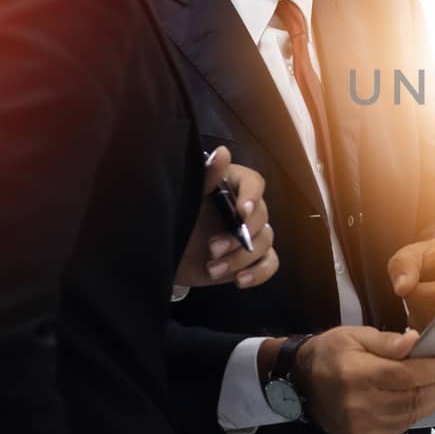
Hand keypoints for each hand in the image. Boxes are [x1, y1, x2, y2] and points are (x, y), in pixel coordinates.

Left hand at [176, 147, 277, 288]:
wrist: (164, 253)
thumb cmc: (176, 218)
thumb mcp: (188, 198)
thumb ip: (207, 178)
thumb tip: (222, 153)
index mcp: (231, 186)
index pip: (254, 183)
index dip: (252, 197)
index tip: (242, 212)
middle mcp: (245, 209)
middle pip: (262, 217)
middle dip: (239, 237)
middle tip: (213, 248)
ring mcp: (250, 235)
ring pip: (265, 243)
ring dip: (240, 259)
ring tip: (213, 269)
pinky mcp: (250, 259)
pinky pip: (269, 264)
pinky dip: (258, 273)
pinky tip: (240, 280)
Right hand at [295, 326, 434, 433]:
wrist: (297, 384)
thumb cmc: (329, 352)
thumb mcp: (352, 335)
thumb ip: (385, 341)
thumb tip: (415, 342)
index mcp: (357, 374)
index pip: (406, 375)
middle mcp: (360, 404)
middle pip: (413, 398)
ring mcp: (361, 425)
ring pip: (410, 416)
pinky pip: (399, 427)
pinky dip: (420, 414)